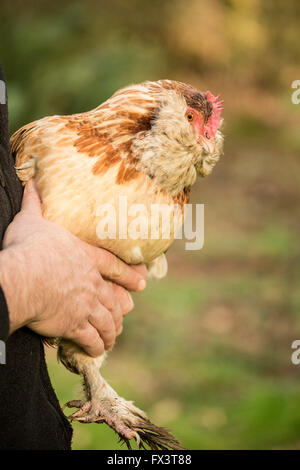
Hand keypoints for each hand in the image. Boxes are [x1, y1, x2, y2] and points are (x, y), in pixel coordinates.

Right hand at [0, 180, 146, 355]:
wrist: (22, 277)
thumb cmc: (28, 247)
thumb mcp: (32, 220)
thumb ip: (35, 203)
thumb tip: (32, 181)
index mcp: (85, 258)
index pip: (113, 266)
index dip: (129, 274)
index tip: (142, 282)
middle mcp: (91, 282)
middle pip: (113, 298)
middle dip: (121, 307)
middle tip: (128, 312)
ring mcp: (85, 305)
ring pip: (106, 321)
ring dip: (111, 331)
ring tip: (113, 337)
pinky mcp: (74, 324)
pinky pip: (91, 338)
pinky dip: (95, 345)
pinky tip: (97, 350)